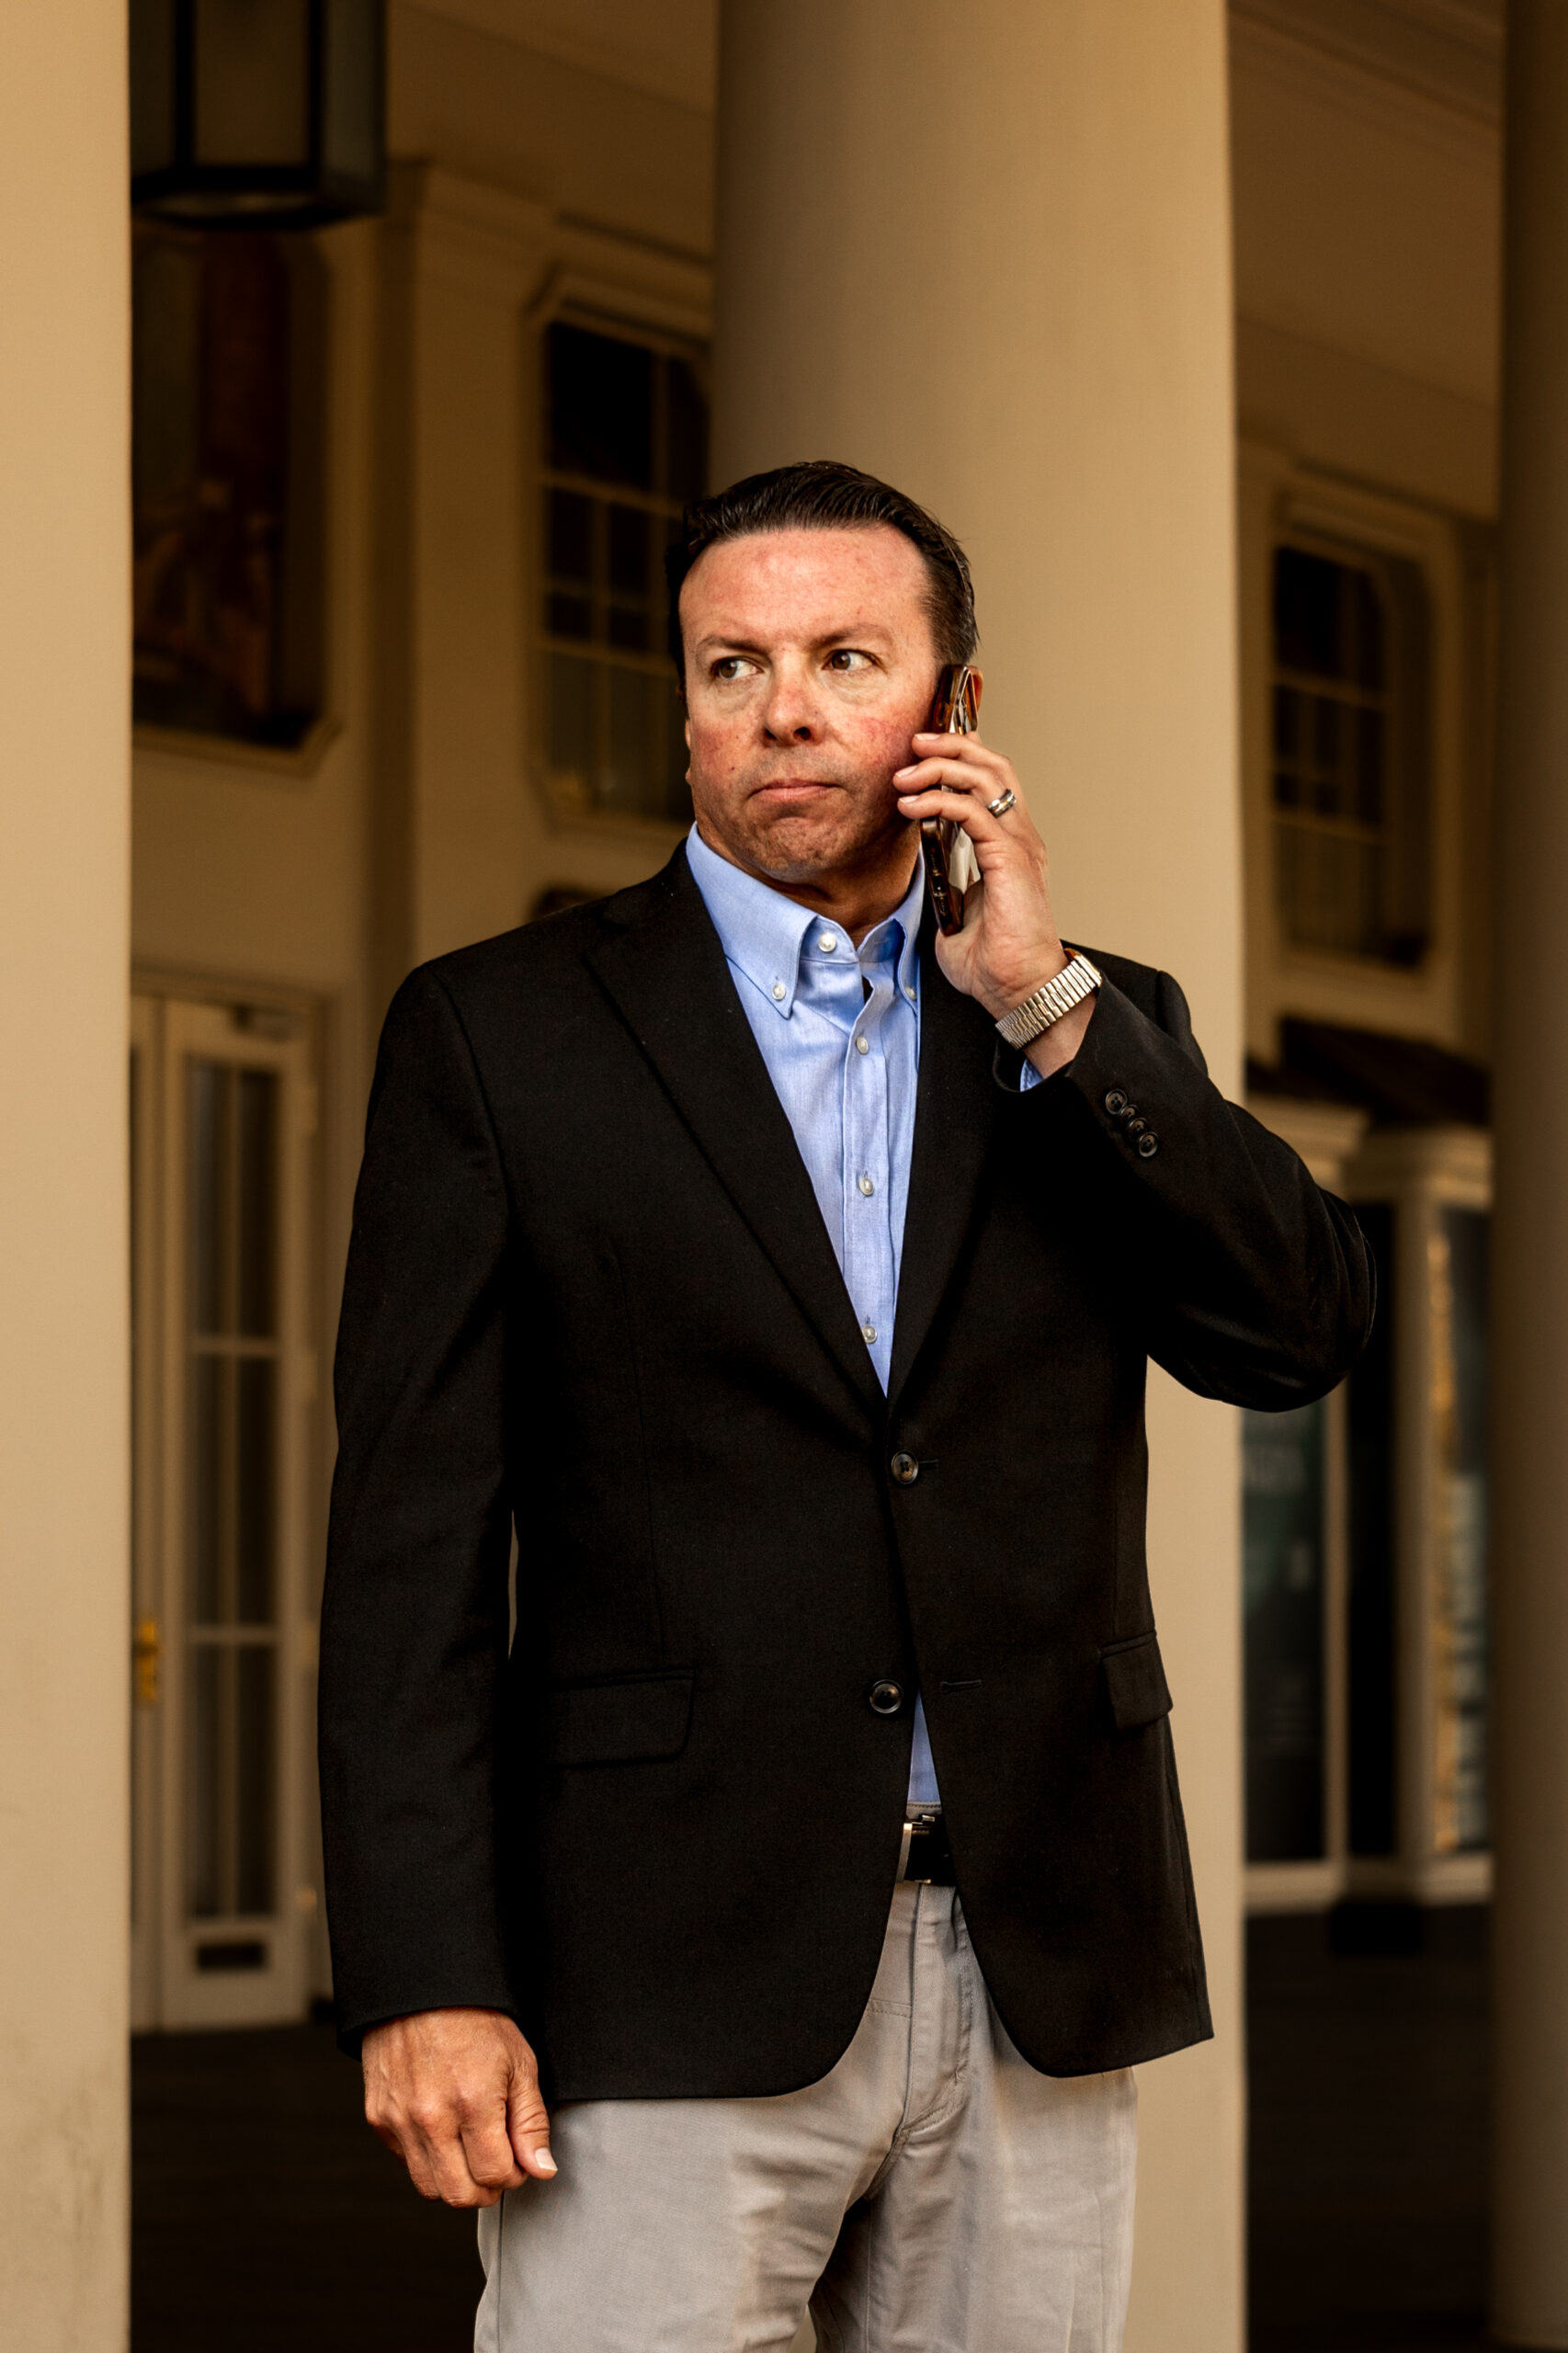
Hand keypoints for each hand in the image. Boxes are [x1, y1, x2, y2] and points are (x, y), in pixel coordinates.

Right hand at [361, 2006, 555, 2207]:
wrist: (422, 1988)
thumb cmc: (475, 2020)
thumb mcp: (519, 2062)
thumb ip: (531, 2122)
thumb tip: (541, 2169)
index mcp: (472, 2102)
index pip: (495, 2176)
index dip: (514, 2173)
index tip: (518, 2157)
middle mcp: (431, 2117)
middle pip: (460, 2194)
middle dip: (486, 2187)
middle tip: (497, 2161)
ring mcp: (399, 2120)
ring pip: (430, 2187)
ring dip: (456, 2179)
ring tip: (470, 2148)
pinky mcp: (379, 2118)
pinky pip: (406, 2162)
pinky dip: (428, 2159)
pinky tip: (444, 2131)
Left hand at [895, 731, 1094, 1075]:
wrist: (1019, 990)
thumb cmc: (995, 963)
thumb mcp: (958, 918)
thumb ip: (947, 892)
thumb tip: (927, 886)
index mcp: (1011, 847)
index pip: (993, 782)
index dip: (962, 757)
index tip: (924, 752)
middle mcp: (1020, 838)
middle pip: (993, 766)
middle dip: (951, 746)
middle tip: (914, 744)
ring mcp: (1019, 845)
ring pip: (986, 778)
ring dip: (941, 767)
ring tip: (906, 774)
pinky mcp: (1011, 859)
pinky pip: (973, 811)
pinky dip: (940, 800)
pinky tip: (912, 807)